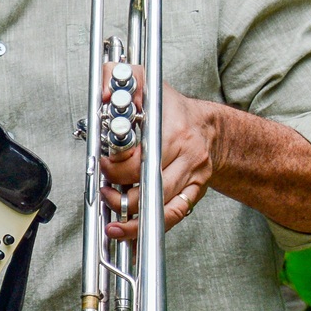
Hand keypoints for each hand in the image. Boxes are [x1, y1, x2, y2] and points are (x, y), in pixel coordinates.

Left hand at [99, 76, 216, 239]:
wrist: (207, 126)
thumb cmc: (170, 107)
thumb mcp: (144, 81)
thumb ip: (118, 79)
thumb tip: (102, 93)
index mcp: (173, 131)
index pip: (141, 158)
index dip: (116, 167)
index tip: (103, 164)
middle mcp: (187, 156)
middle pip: (149, 186)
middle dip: (120, 192)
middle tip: (105, 187)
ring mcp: (193, 176)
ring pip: (160, 206)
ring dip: (131, 216)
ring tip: (112, 214)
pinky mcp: (194, 192)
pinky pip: (172, 216)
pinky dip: (148, 228)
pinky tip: (127, 231)